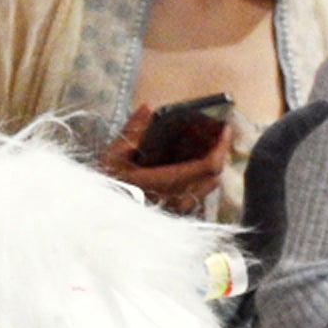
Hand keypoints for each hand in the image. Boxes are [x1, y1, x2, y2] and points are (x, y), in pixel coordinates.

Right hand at [100, 105, 227, 213]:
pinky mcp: (176, 218)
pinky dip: (200, 181)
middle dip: (218, 154)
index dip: (221, 146)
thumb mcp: (114, 157)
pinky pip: (198, 198)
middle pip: (214, 175)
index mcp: (168, 182)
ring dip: (210, 169)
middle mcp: (179, 200)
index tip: (224, 130)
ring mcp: (179, 211)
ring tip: (203, 152)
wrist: (103, 219)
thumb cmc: (107, 187)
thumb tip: (147, 109)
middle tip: (216, 137)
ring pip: (208, 188)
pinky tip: (187, 171)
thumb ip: (133, 132)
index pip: (208, 165)